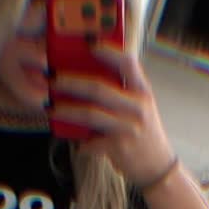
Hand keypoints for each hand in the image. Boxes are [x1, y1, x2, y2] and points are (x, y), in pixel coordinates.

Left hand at [52, 47, 174, 187]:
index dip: (107, 51)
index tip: (88, 43)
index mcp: (143, 91)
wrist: (157, 165)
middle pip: (98, 88)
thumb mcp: (139, 106)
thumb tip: (85, 75)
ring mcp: (128, 127)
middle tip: (52, 78)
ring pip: (90, 113)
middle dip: (70, 82)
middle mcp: (137, 107)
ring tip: (51, 107)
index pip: (127, 63)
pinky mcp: (119, 147)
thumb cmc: (142, 131)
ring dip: (66, 110)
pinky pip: (90, 141)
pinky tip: (73, 140)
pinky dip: (79, 141)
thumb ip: (121, 91)